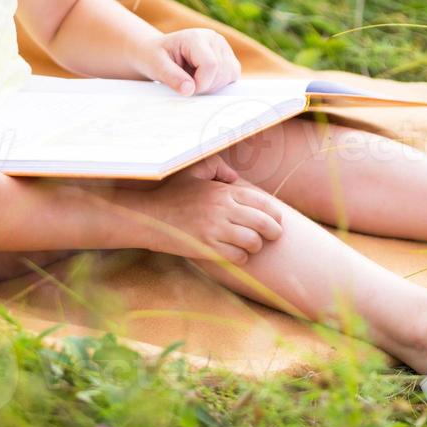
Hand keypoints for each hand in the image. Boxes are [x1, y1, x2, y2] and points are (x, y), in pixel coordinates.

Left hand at [134, 28, 241, 95]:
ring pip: (231, 74)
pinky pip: (233, 75)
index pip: (210, 65)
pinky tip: (204, 79)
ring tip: (194, 80)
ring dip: (213, 86)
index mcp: (195, 37)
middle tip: (187, 85)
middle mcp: (213, 38)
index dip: (200, 84)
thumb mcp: (156, 66)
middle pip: (222, 71)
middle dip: (205, 87)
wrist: (157, 52)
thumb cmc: (154, 57)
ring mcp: (223, 46)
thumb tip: (189, 90)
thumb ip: (172, 77)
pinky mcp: (228, 56)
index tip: (185, 88)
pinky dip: (220, 83)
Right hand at [140, 155, 283, 264]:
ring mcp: (214, 229)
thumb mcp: (194, 172)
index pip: (262, 202)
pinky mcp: (206, 247)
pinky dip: (242, 258)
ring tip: (252, 245)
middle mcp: (222, 209)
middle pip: (263, 223)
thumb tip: (236, 179)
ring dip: (256, 246)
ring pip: (252, 242)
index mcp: (223, 191)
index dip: (275, 214)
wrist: (150, 216)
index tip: (277, 220)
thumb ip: (218, 168)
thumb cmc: (173, 193)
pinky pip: (236, 256)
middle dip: (274, 232)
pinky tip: (238, 255)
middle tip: (274, 235)